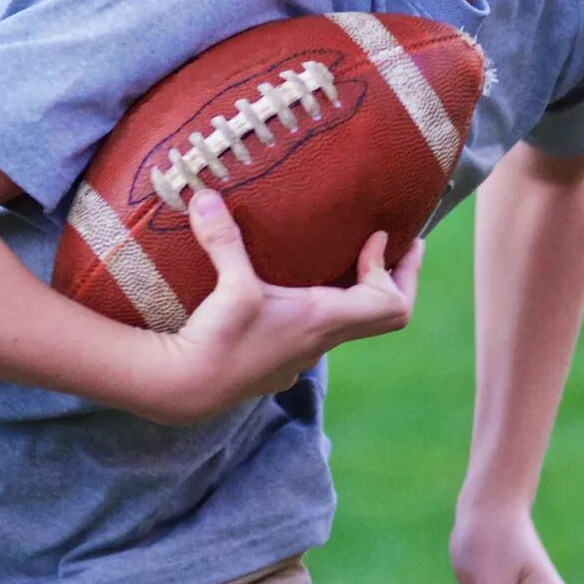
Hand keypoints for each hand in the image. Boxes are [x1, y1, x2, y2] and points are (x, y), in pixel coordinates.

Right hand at [134, 190, 420, 423]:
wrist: (187, 389)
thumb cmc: (219, 341)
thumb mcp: (228, 285)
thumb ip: (223, 239)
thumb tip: (205, 194)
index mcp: (324, 319)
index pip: (392, 305)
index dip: (396, 270)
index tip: (378, 237)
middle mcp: (321, 341)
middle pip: (383, 314)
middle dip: (392, 277)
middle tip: (390, 242)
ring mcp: (300, 355)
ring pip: (346, 322)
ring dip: (353, 291)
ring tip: (344, 257)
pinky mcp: (277, 362)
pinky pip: (315, 333)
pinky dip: (319, 308)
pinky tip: (292, 293)